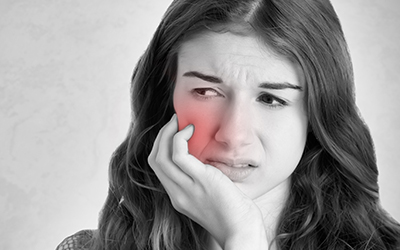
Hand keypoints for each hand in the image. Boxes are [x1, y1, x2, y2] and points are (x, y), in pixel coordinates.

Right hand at [148, 114, 267, 248]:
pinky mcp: (201, 180)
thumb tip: (206, 161)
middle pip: (155, 160)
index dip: (161, 147)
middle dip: (161, 136)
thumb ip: (202, 182)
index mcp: (178, 197)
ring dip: (167, 133)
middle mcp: (177, 193)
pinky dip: (179, 138)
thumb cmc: (234, 214)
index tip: (172, 133)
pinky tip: (191, 130)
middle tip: (174, 122)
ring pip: (161, 156)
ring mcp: (186, 188)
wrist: (242, 231)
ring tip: (179, 122)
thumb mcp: (210, 197)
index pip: (158, 168)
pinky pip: (178, 155)